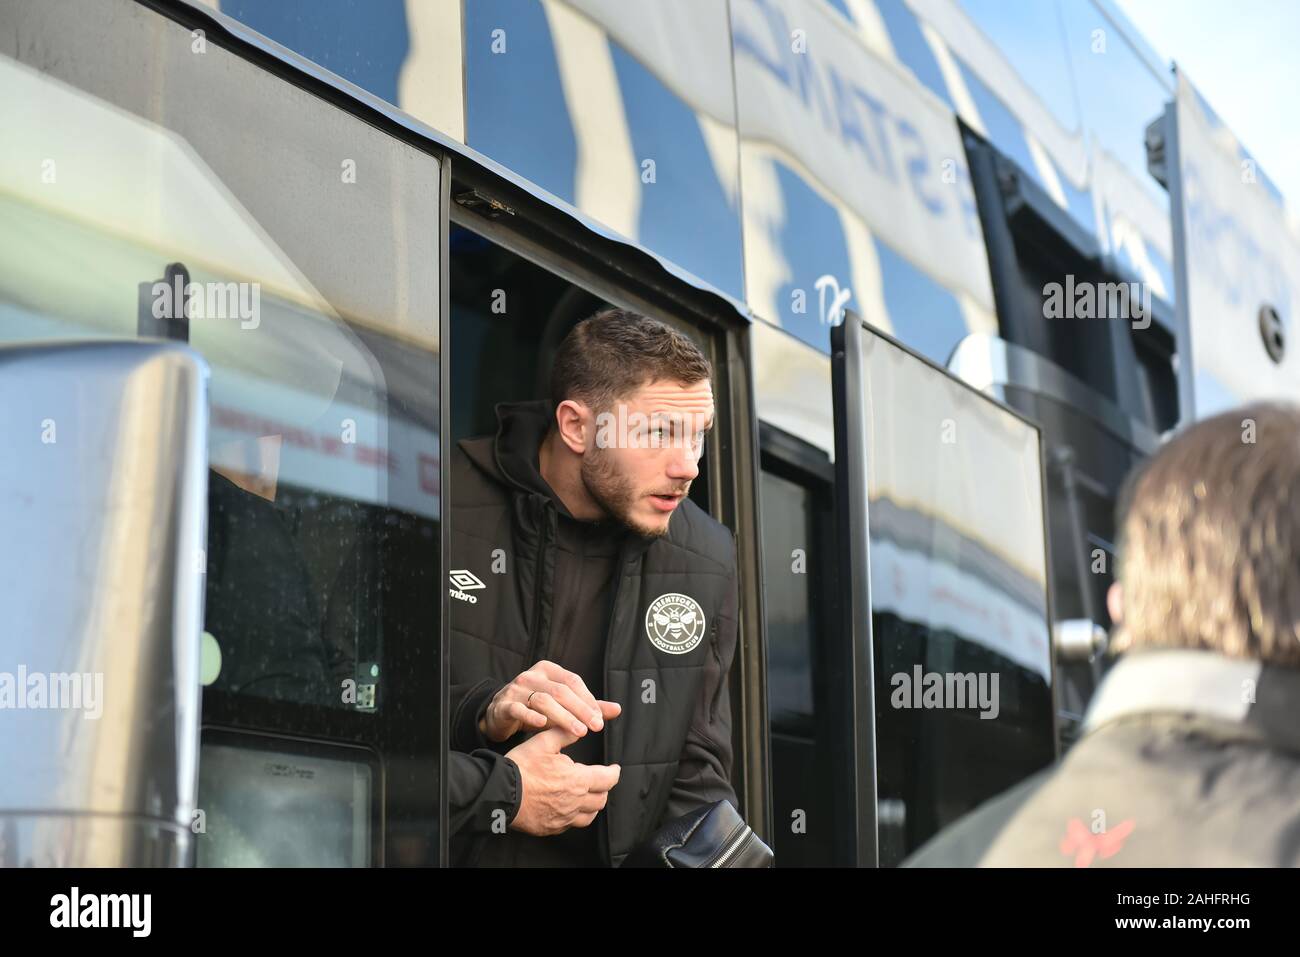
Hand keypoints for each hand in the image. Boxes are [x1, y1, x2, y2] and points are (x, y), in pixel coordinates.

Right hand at [479, 659, 620, 741]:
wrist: (499, 713)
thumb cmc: (534, 707)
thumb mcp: (560, 703)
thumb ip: (587, 705)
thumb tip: (616, 709)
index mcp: (547, 670)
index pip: (572, 681)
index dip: (588, 699)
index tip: (600, 718)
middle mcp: (532, 676)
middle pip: (560, 691)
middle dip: (580, 710)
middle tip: (595, 727)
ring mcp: (516, 689)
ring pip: (543, 700)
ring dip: (563, 717)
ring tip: (578, 732)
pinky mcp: (503, 705)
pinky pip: (518, 710)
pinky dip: (531, 717)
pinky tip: (544, 725)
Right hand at [506, 726, 620, 835]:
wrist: (500, 793)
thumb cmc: (521, 768)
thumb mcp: (543, 742)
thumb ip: (565, 733)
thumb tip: (579, 727)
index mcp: (578, 780)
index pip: (608, 779)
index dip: (614, 772)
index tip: (615, 769)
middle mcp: (575, 802)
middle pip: (601, 798)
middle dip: (605, 788)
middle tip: (601, 780)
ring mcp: (564, 817)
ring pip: (589, 815)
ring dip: (593, 804)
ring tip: (589, 795)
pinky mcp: (552, 827)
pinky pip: (572, 824)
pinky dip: (575, 816)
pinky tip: (569, 808)